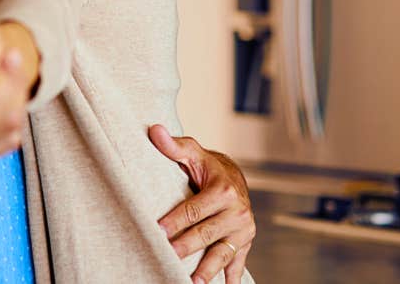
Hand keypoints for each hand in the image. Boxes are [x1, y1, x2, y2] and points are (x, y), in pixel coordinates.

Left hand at [151, 126, 254, 283]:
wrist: (235, 177)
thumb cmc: (209, 167)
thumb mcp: (193, 153)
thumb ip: (174, 146)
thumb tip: (154, 131)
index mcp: (224, 191)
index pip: (194, 210)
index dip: (174, 220)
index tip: (157, 230)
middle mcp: (238, 212)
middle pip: (206, 233)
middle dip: (185, 246)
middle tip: (167, 256)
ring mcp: (243, 230)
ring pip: (221, 253)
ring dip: (208, 270)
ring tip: (192, 282)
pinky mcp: (245, 244)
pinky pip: (237, 263)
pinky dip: (230, 277)